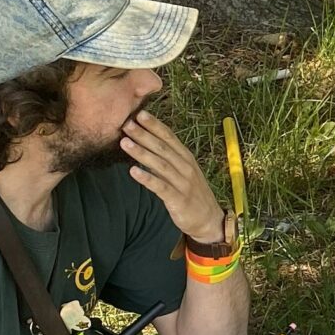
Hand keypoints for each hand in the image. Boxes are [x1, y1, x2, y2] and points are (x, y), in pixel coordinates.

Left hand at [122, 109, 227, 241]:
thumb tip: (148, 143)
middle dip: (144, 135)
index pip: (170, 138)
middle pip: (163, 148)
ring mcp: (183, 183)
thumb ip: (169, 158)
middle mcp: (186, 168)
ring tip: (125, 143)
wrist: (209, 220)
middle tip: (127, 124)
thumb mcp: (184, 172)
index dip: (155, 125)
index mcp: (187, 158)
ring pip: (161, 165)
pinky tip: (133, 172)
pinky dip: (147, 179)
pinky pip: (161, 187)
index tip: (140, 114)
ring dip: (142, 153)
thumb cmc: (192, 194)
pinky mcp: (178, 200)